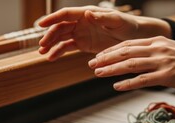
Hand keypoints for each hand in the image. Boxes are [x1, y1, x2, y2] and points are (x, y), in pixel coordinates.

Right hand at [38, 6, 170, 60]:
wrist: (134, 38)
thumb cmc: (128, 26)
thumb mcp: (117, 21)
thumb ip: (102, 18)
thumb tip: (87, 13)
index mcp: (87, 13)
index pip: (66, 14)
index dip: (52, 18)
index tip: (40, 24)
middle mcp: (81, 22)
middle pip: (60, 27)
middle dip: (49, 35)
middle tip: (42, 45)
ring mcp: (81, 33)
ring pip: (61, 37)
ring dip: (51, 44)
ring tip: (42, 53)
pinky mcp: (83, 44)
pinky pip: (67, 47)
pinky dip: (58, 52)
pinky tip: (51, 58)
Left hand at [88, 36, 174, 101]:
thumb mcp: (171, 50)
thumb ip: (154, 53)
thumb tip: (137, 61)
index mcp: (157, 41)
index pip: (128, 44)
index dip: (110, 51)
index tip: (98, 56)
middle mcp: (157, 49)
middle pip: (125, 52)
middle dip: (106, 58)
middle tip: (91, 64)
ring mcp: (162, 62)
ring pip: (131, 64)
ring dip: (112, 69)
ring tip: (98, 73)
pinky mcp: (168, 75)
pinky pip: (143, 79)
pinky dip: (128, 83)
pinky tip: (117, 86)